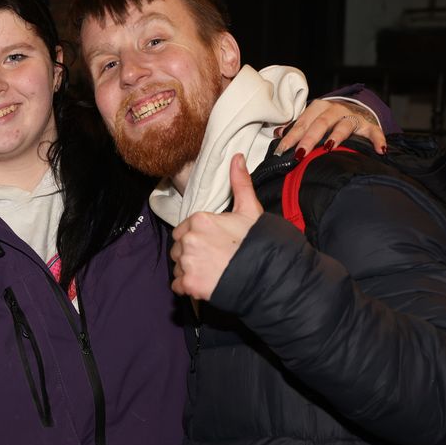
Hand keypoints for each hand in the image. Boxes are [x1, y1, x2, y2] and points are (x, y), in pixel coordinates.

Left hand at [171, 154, 262, 300]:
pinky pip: (178, 286)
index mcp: (199, 219)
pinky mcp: (190, 284)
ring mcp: (188, 262)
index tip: (212, 245)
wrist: (268, 274)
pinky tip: (205, 284)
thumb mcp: (250, 210)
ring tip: (211, 271)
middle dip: (191, 254)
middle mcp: (189, 239)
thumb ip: (240, 183)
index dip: (196, 237)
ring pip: (177, 266)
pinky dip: (188, 287)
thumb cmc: (259, 242)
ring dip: (189, 270)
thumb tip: (237, 157)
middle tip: (213, 259)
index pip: (184, 229)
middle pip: (178, 248)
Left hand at [275, 98, 385, 157]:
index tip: (282, 150)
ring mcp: (352, 116)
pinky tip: (380, 150)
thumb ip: (296, 127)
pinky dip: (378, 140)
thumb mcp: (311, 119)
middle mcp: (335, 110)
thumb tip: (277, 134)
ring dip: (337, 136)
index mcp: (318, 108)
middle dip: (310, 138)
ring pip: (344, 125)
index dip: (291, 136)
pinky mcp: (368, 124)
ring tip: (329, 147)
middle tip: (301, 153)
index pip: (302, 123)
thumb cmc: (327, 118)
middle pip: (321, 123)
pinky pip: (374, 132)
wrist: (355, 107)